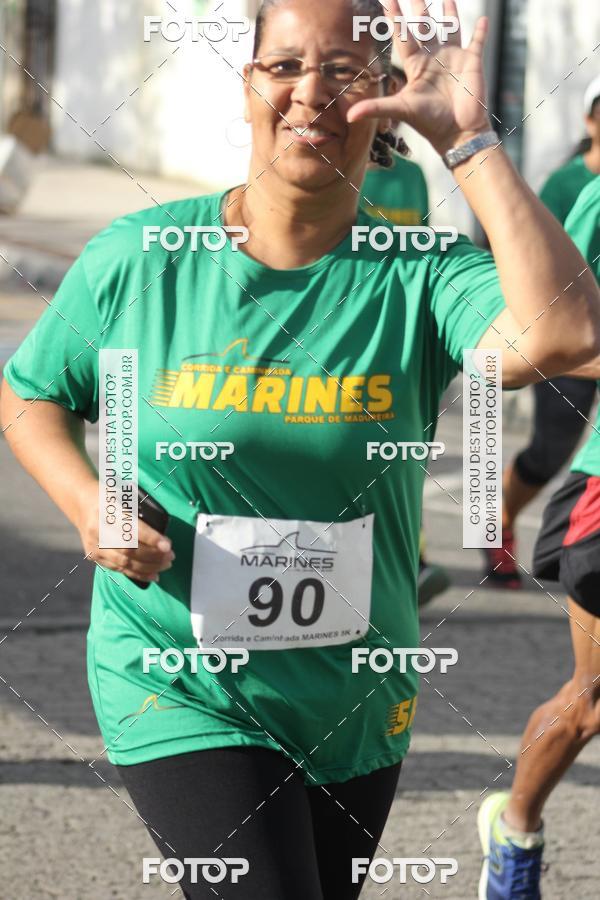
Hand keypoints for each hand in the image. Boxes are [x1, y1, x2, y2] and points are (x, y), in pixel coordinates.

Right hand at [77, 483, 174, 583]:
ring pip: (125, 563)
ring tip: (166, 564)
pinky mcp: (94, 556)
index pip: (131, 528)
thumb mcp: (124, 495)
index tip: (168, 545)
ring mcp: (94, 546)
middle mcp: (98, 530)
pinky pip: (119, 569)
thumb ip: (140, 511)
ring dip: (149, 567)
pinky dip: (138, 574)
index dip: (151, 538)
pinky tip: (154, 574)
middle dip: (154, 555)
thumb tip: (162, 535)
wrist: (82, 504)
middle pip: (129, 550)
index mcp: (106, 510)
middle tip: (171, 555)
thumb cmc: (110, 498)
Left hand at [348, 0, 492, 155]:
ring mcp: (454, 58)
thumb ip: (376, 109)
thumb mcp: (401, 110)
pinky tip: (484, 19)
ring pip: (450, 27)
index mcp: (417, 65)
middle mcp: (434, 58)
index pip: (403, 35)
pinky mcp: (472, 63)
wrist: (457, 133)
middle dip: (418, 7)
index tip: (387, 0)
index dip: (394, 18)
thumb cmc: (430, 122)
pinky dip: (481, 32)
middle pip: (424, 26)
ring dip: (449, 12)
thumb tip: (349, 116)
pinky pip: (477, 42)